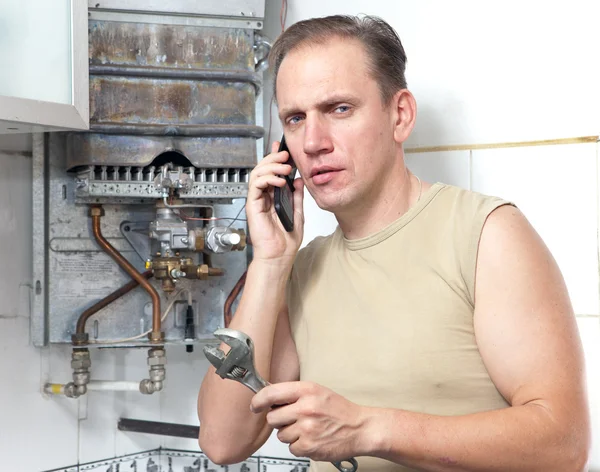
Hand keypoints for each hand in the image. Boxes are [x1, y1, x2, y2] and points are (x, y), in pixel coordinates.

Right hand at [246, 141, 304, 263]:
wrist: (279, 256)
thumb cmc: (286, 240)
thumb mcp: (298, 212)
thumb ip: (297, 196)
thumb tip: (299, 180)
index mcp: (273, 197)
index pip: (272, 173)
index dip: (275, 159)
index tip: (284, 149)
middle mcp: (263, 197)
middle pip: (262, 169)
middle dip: (273, 158)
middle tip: (285, 154)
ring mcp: (257, 201)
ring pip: (257, 174)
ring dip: (271, 166)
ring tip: (285, 168)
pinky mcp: (253, 205)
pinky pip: (255, 186)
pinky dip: (267, 179)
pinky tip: (279, 181)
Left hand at [250, 382, 367, 460]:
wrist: (360, 428)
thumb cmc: (339, 410)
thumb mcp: (317, 392)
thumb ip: (294, 394)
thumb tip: (269, 398)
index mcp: (307, 390)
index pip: (271, 393)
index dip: (258, 400)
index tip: (255, 405)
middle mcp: (306, 407)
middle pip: (272, 417)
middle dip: (279, 420)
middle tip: (294, 420)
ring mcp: (307, 428)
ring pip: (281, 435)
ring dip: (290, 434)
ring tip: (308, 429)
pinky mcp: (309, 446)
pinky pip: (291, 448)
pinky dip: (299, 446)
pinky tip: (312, 438)